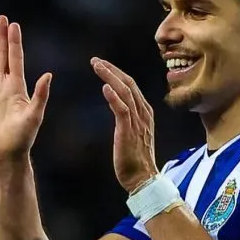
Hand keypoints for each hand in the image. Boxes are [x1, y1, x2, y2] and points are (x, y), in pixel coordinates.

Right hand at [0, 16, 51, 166]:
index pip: (15, 59)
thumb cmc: (21, 139)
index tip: (13, 25)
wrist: (4, 155)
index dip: (14, 42)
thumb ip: (40, 96)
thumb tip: (48, 75)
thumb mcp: (33, 117)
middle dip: (0, 38)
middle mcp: (3, 87)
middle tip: (0, 18)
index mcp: (16, 87)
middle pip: (1, 57)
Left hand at [91, 58, 157, 192]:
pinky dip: (114, 97)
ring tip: (97, 67)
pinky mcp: (129, 131)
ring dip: (111, 77)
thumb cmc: (135, 160)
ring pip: (125, 92)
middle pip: (129, 84)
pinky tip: (104, 87)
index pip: (131, 86)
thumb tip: (121, 110)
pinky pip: (122, 110)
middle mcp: (143, 113)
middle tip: (95, 61)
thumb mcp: (134, 134)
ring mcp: (137, 122)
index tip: (102, 65)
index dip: (116, 74)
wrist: (143, 178)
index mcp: (144, 113)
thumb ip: (129, 120)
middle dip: (112, 70)